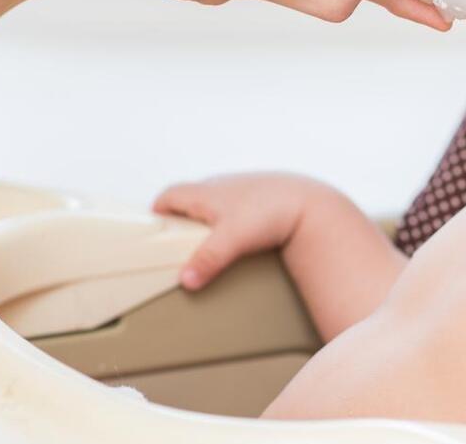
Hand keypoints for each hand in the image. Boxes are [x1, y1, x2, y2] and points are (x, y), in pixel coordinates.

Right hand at [153, 172, 334, 289]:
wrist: (311, 203)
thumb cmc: (271, 212)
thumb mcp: (233, 238)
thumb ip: (208, 259)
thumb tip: (185, 281)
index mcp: (206, 191)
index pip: (169, 195)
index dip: (158, 212)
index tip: (153, 230)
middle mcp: (221, 185)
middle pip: (189, 198)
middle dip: (181, 218)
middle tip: (178, 242)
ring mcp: (242, 188)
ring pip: (213, 201)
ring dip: (207, 217)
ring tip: (210, 242)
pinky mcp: (261, 196)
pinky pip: (236, 206)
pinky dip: (231, 218)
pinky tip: (242, 234)